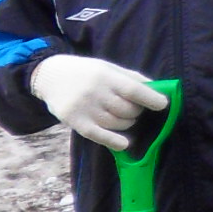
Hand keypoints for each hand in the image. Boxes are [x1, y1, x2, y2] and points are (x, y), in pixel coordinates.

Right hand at [30, 56, 169, 150]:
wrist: (49, 76)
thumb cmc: (86, 71)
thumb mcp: (108, 67)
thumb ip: (131, 77)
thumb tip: (157, 89)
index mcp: (105, 76)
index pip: (133, 90)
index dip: (151, 98)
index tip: (163, 104)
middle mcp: (95, 92)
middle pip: (127, 109)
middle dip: (137, 111)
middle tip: (134, 108)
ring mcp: (84, 108)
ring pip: (116, 123)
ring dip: (127, 123)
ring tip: (124, 117)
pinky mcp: (74, 121)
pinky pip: (98, 135)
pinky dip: (114, 141)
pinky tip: (124, 143)